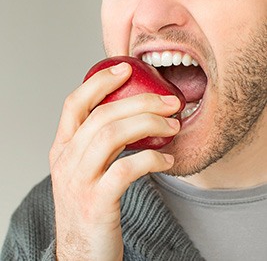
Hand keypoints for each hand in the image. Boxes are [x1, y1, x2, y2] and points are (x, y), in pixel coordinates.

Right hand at [49, 62, 180, 259]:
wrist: (82, 251)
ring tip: (173, 127)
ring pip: (112, 135)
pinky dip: (151, 160)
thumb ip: (98, 143)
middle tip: (170, 103)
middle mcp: (66, 160)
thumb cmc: (89, 203)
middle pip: (102, 115)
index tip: (125, 69)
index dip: (99, 82)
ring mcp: (79, 181)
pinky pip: (126, 170)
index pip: (74, 103)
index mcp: (62, 148)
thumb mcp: (85, 168)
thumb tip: (131, 117)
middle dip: (140, 102)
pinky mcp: (96, 202)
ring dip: (149, 125)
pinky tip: (168, 162)